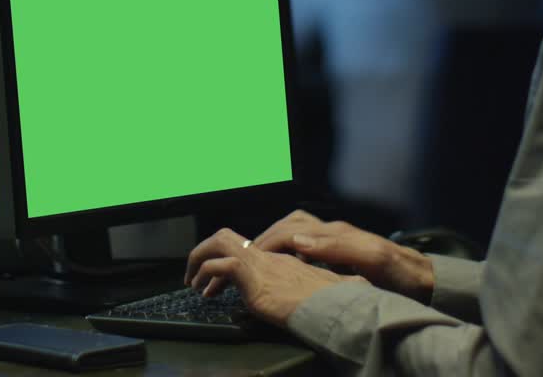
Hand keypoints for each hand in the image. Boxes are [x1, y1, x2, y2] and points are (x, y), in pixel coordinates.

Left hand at [184, 227, 365, 325]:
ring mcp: (260, 263)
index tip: (220, 280)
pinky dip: (207, 274)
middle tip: (195, 273)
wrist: (336, 307)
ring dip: (199, 259)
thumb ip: (324, 287)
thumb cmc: (334, 304)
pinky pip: (221, 264)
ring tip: (193, 281)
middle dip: (205, 250)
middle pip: (228, 236)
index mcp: (283, 261)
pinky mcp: (253, 274)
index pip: (247, 250)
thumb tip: (349, 287)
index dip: (229, 261)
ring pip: (219, 242)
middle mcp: (269, 257)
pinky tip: (206, 292)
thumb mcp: (326, 292)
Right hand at [252, 210, 434, 302]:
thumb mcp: (372, 259)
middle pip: (290, 224)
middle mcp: (334, 230)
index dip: (268, 242)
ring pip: (297, 227)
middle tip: (245, 254)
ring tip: (261, 254)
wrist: (423, 279)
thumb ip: (337, 248)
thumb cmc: (400, 273)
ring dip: (277, 237)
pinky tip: (287, 259)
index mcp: (336, 233)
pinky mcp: (341, 247)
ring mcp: (338, 237)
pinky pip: (307, 238)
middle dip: (266, 236)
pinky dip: (290, 244)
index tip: (249, 256)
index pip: (291, 231)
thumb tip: (300, 243)